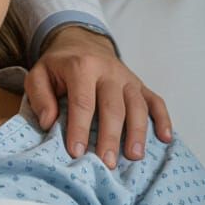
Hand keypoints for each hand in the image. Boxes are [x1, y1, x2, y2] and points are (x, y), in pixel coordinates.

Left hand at [25, 26, 171, 167]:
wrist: (81, 42)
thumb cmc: (59, 65)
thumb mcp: (39, 73)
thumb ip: (40, 96)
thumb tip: (49, 122)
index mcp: (81, 66)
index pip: (83, 101)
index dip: (79, 128)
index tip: (77, 152)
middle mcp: (108, 70)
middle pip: (113, 106)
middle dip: (111, 136)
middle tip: (107, 163)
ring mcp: (127, 78)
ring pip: (137, 105)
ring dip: (137, 132)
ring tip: (134, 156)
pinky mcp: (140, 84)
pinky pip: (156, 100)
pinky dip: (164, 119)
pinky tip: (166, 139)